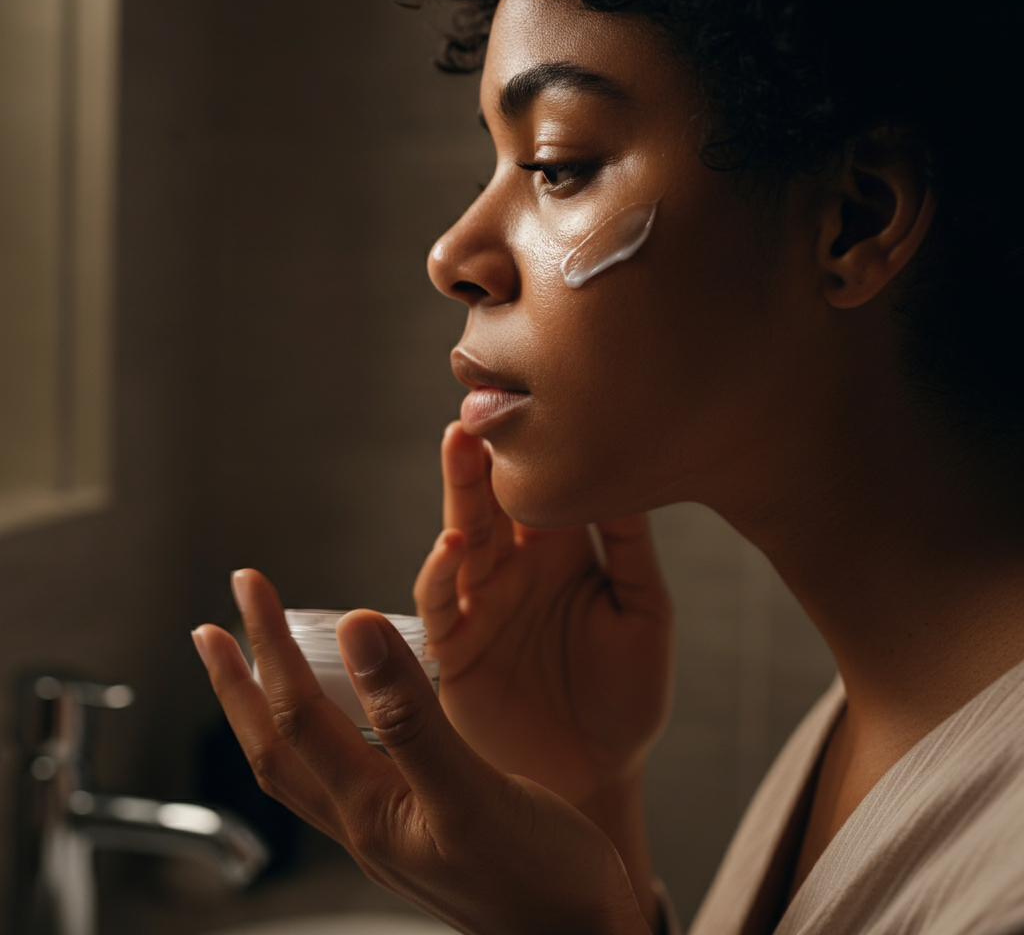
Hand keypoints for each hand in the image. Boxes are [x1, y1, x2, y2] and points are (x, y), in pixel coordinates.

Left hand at [192, 571, 652, 934]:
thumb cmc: (541, 877)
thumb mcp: (471, 794)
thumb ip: (412, 717)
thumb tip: (356, 633)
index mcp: (371, 813)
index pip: (295, 714)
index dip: (266, 646)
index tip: (250, 587)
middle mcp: (366, 824)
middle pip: (274, 749)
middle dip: (236, 685)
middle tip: (210, 631)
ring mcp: (388, 830)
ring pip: (303, 764)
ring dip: (267, 710)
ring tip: (254, 667)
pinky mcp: (418, 827)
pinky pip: (345, 771)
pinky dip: (324, 732)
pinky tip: (345, 715)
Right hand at [414, 423, 673, 806]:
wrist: (597, 774)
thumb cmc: (625, 696)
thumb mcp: (643, 613)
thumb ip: (630, 549)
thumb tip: (628, 472)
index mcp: (560, 552)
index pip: (540, 488)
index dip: (532, 448)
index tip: (532, 399)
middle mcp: (514, 568)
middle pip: (493, 501)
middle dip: (484, 456)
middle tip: (480, 408)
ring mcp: (480, 603)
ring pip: (461, 536)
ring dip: (458, 494)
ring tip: (460, 446)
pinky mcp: (454, 646)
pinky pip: (440, 602)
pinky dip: (442, 570)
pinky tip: (454, 543)